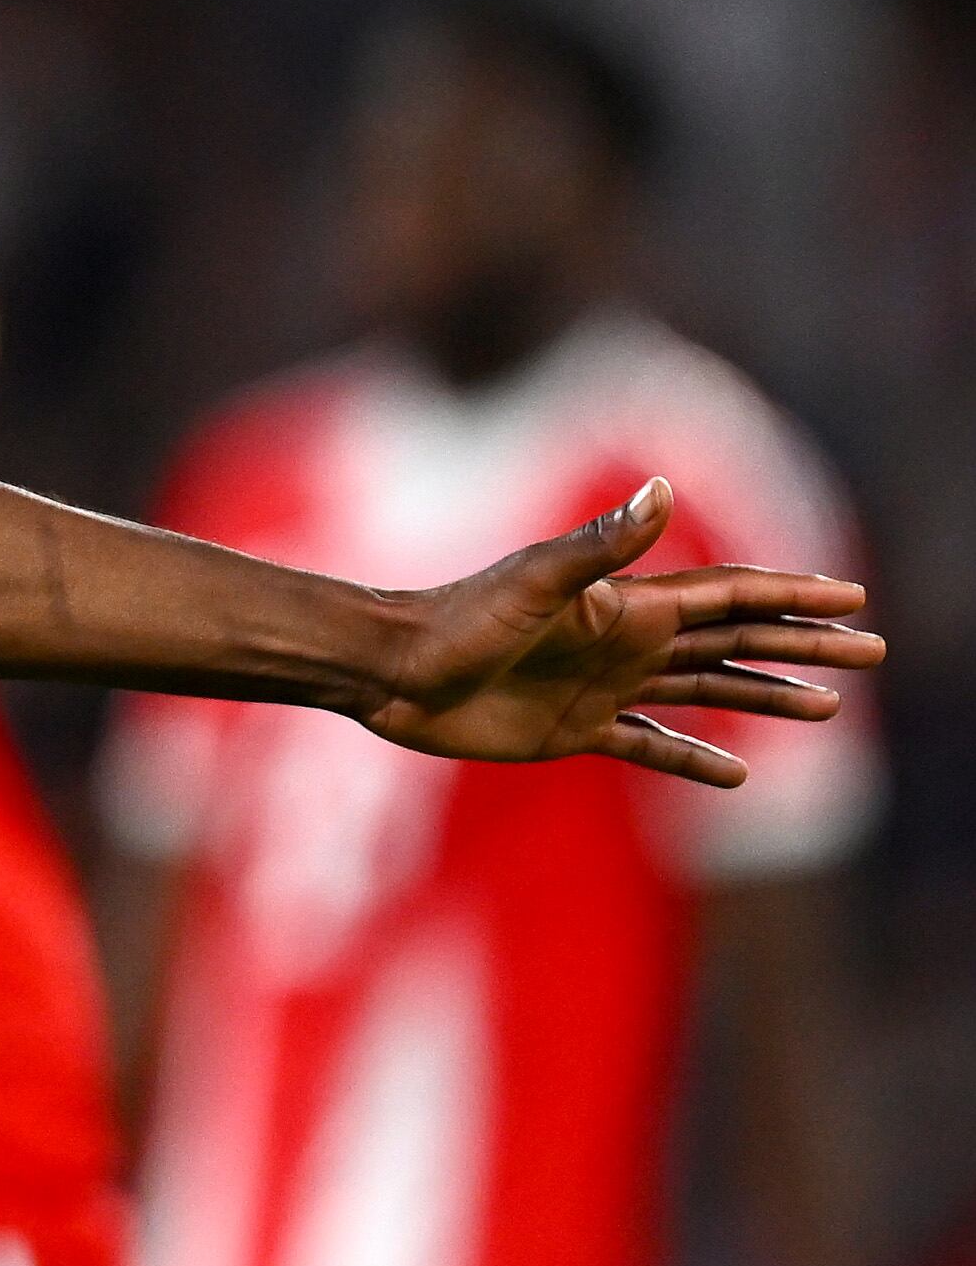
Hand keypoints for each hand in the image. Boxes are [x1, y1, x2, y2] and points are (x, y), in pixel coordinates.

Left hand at [362, 482, 880, 784]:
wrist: (393, 672)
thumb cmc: (457, 621)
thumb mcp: (536, 581)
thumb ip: (603, 544)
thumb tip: (662, 488)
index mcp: (627, 605)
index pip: (731, 596)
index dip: (792, 594)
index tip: (854, 597)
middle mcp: (625, 642)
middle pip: (736, 641)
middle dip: (803, 643)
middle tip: (872, 649)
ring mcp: (603, 687)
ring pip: (707, 691)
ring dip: (765, 697)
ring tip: (828, 709)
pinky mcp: (574, 732)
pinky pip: (649, 747)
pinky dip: (693, 760)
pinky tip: (738, 776)